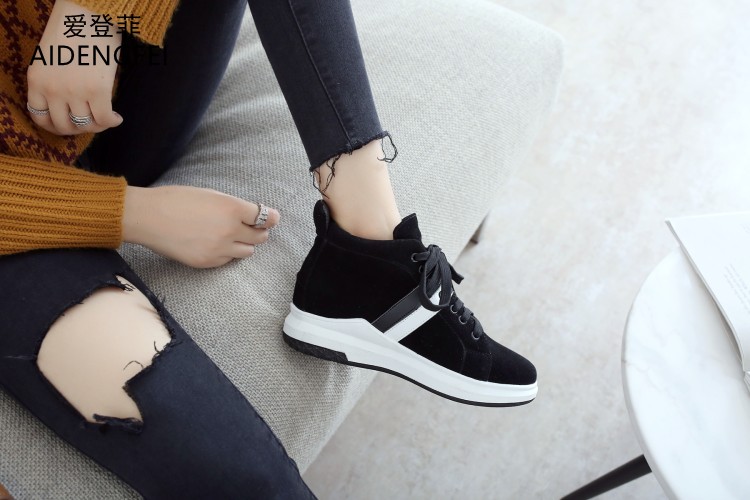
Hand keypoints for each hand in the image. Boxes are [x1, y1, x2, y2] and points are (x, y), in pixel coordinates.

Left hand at [27, 0, 122, 135]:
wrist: (88, 13)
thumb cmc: (72, 32)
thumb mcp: (51, 60)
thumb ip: (54, 83)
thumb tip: (70, 108)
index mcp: (36, 80)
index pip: (39, 117)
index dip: (55, 126)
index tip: (68, 125)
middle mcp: (52, 89)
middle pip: (63, 125)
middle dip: (79, 129)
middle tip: (90, 124)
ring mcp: (74, 91)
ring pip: (86, 124)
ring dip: (98, 126)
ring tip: (106, 119)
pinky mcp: (97, 91)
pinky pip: (104, 119)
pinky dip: (112, 122)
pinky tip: (117, 117)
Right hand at [123, 186, 280, 268]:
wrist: (148, 217)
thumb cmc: (176, 200)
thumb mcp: (210, 194)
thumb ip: (233, 206)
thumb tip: (250, 214)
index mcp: (232, 209)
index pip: (265, 217)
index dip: (271, 218)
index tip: (272, 218)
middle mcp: (230, 230)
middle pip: (261, 237)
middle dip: (259, 232)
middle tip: (253, 228)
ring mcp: (219, 249)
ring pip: (247, 252)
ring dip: (244, 244)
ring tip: (231, 236)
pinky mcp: (207, 262)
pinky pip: (227, 260)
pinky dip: (226, 253)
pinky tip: (214, 244)